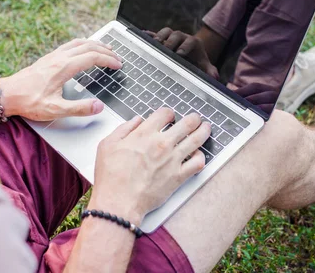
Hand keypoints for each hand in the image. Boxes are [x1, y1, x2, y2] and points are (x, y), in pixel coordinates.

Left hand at [0, 39, 121, 120]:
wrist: (6, 95)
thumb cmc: (28, 102)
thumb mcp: (55, 110)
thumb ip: (79, 108)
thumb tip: (98, 106)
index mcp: (64, 68)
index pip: (93, 57)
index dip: (109, 60)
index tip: (118, 65)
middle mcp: (59, 58)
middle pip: (88, 46)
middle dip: (105, 50)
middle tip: (117, 57)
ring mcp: (52, 56)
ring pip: (78, 43)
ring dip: (94, 44)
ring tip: (105, 48)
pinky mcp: (47, 59)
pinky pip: (69, 45)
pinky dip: (82, 44)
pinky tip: (82, 49)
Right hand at [88, 108, 210, 224]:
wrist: (119, 202)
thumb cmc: (111, 177)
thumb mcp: (107, 145)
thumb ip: (124, 129)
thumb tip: (136, 121)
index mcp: (144, 134)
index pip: (165, 114)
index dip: (169, 113)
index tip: (170, 116)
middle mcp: (162, 144)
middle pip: (187, 123)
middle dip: (193, 119)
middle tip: (195, 119)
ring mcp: (173, 160)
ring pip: (196, 140)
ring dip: (203, 131)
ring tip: (206, 128)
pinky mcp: (178, 176)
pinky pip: (198, 163)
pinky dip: (201, 157)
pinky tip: (198, 155)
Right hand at [148, 27, 218, 78]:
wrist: (190, 56)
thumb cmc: (197, 62)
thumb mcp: (204, 66)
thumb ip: (210, 71)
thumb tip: (214, 77)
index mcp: (193, 43)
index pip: (190, 41)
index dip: (185, 46)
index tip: (180, 54)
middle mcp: (182, 38)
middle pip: (176, 34)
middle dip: (171, 41)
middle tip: (166, 50)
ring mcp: (170, 37)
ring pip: (165, 32)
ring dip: (160, 36)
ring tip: (154, 44)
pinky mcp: (161, 39)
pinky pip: (154, 34)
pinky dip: (149, 35)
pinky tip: (142, 36)